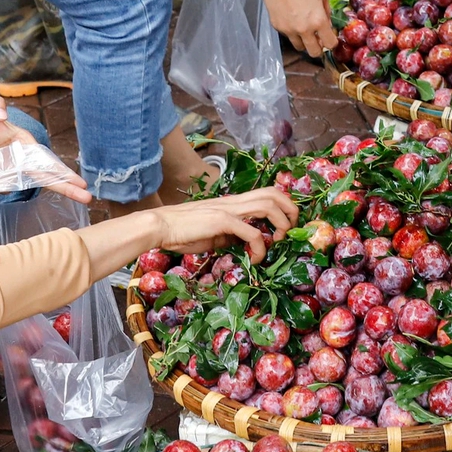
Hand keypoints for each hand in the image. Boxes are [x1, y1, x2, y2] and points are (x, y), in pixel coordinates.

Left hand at [0, 95, 89, 202]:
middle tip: (86, 197)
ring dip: (8, 189)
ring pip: (19, 186)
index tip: (80, 180)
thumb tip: (1, 114)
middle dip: (66, 186)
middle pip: (46, 176)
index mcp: (22, 142)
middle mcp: (19, 159)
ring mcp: (6, 173)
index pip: (46, 157)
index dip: (61, 169)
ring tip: (3, 182)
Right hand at [154, 187, 297, 258]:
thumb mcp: (214, 234)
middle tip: (291, 231)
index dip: (284, 206)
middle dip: (291, 210)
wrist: (161, 227)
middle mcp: (234, 201)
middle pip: (273, 193)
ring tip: (278, 242)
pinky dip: (260, 246)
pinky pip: (251, 231)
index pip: (267, 193)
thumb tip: (246, 243)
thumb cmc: (183, 231)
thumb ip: (232, 235)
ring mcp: (228, 209)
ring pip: (267, 205)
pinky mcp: (221, 221)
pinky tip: (255, 258)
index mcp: (233, 203)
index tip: (287, 226)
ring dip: (281, 224)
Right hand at [265, 0, 336, 56]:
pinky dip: (292, 32)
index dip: (332, 43)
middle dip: (318, 48)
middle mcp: (304, 30)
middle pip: (314, 53)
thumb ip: (327, 12)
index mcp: (318, 21)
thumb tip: (328, 25)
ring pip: (299, 47)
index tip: (330, 38)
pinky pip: (288, 36)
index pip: (330, 44)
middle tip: (318, 40)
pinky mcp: (278, 28)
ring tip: (304, 30)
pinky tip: (292, 20)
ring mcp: (289, 31)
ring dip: (304, 42)